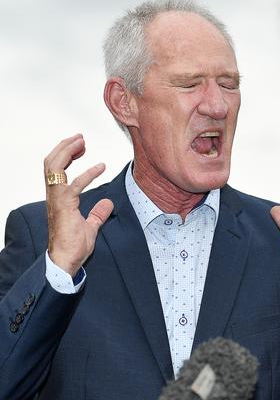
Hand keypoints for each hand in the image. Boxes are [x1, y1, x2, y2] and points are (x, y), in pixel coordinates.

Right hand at [45, 134, 113, 275]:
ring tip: (81, 142)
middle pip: (51, 163)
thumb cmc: (73, 246)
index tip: (81, 148)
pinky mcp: (64, 207)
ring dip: (67, 151)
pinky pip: (73, 185)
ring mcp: (57, 201)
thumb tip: (108, 203)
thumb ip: (98, 213)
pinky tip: (101, 167)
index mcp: (58, 198)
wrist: (65, 261)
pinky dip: (87, 174)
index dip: (67, 156)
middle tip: (79, 138)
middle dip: (64, 147)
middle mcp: (54, 196)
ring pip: (54, 168)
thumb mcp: (91, 226)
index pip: (57, 170)